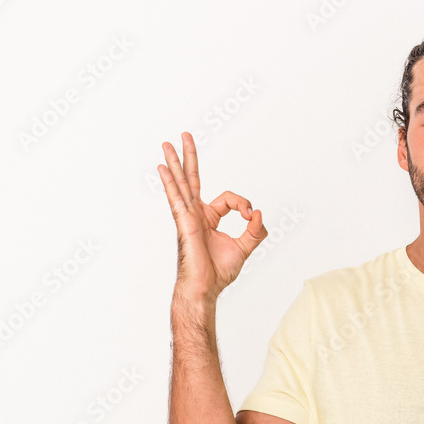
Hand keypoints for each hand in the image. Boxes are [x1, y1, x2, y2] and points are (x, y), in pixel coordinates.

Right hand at [158, 132, 267, 301]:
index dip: (244, 205)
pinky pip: (177, 199)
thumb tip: (260, 214)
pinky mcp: (184, 223)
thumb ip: (255, 231)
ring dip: (175, 162)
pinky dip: (170, 183)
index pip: (229, 199)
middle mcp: (196, 213)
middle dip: (189, 157)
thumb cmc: (218, 272)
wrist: (205, 288)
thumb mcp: (245, 248)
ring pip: (181, 184)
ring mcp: (187, 217)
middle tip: (185, 135)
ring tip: (168, 143)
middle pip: (192, 179)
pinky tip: (163, 168)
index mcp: (209, 217)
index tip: (251, 217)